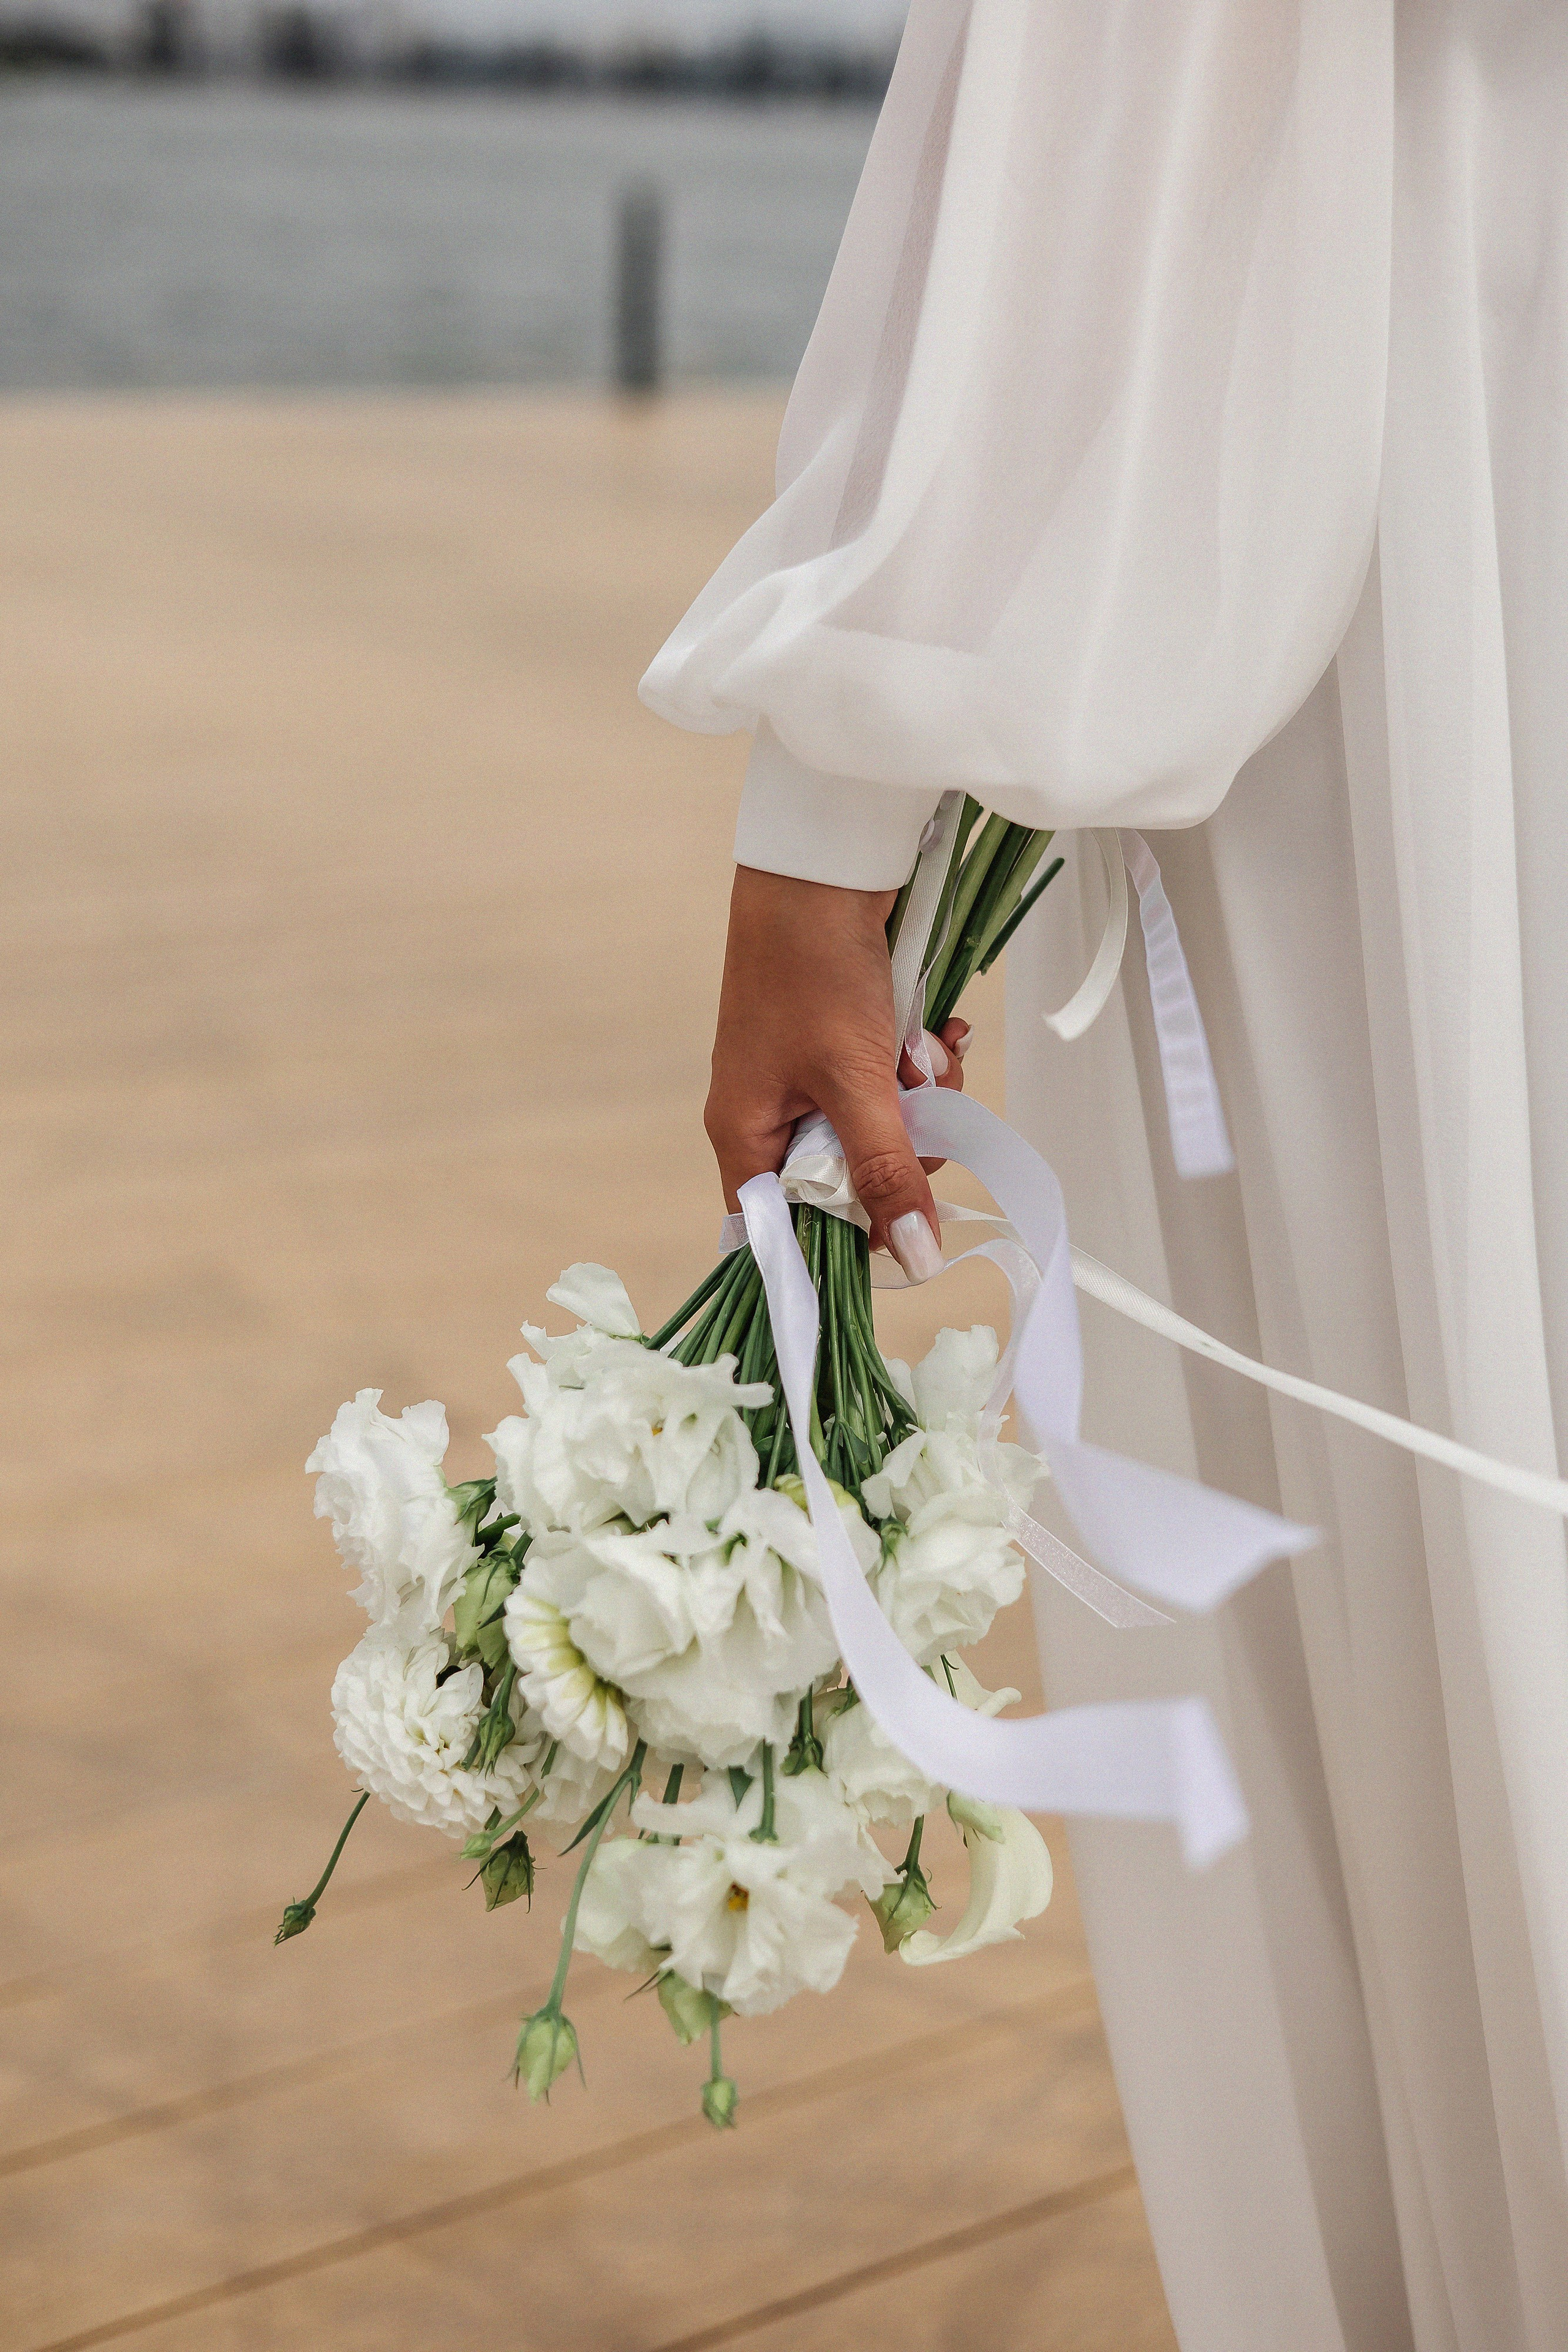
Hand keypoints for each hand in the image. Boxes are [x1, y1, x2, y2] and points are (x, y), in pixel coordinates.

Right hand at [705, 866, 969, 1282]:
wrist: (824, 864)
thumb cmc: (815, 967)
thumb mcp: (857, 1081)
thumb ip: (887, 1170)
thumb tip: (916, 1258)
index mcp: (746, 1133)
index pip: (783, 1228)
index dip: (841, 1240)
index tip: (899, 1228)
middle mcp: (771, 1112)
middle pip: (847, 1181)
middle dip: (901, 1147)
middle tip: (918, 1107)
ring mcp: (808, 1076)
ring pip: (883, 1129)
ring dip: (922, 1099)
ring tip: (927, 1052)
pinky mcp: (844, 1043)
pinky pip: (893, 1083)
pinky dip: (920, 1063)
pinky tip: (937, 1031)